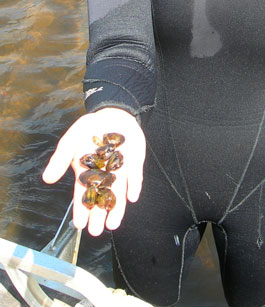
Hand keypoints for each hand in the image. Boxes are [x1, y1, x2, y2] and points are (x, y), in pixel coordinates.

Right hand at [42, 107, 145, 235]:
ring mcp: (120, 170)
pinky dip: (134, 186)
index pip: (82, 194)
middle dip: (98, 214)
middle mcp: (103, 175)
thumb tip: (47, 179)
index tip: (79, 224)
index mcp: (86, 172)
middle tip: (95, 231)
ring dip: (116, 208)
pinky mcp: (135, 163)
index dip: (81, 209)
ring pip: (118, 193)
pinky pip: (135, 177)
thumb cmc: (88, 128)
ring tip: (112, 225)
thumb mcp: (70, 141)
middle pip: (100, 198)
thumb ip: (60, 159)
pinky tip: (132, 197)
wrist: (111, 114)